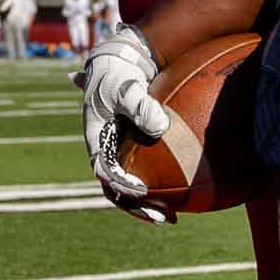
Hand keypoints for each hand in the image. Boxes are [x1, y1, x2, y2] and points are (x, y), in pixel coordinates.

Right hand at [77, 23, 174, 223]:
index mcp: (97, 140)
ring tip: (173, 218)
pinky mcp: (135, 150)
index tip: (143, 192)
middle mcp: (107, 151)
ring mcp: (120, 152)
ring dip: (149, 204)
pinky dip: (159, 189)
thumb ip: (140, 105)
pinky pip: (144, 174)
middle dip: (138, 207)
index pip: (105, 171)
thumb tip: (159, 126)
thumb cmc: (120, 73)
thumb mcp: (127, 85)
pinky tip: (182, 198)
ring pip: (130, 186)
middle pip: (117, 189)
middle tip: (164, 218)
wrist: (121, 61)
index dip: (123, 184)